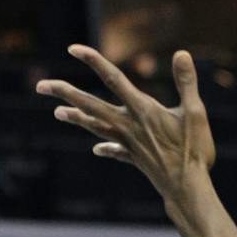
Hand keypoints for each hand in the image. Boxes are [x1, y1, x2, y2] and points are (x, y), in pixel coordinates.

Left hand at [37, 46, 213, 206]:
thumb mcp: (195, 112)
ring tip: (58, 112)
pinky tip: (97, 148)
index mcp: (142, 110)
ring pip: (96, 127)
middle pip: (91, 105)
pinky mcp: (135, 159)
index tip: (73, 49)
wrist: (186, 188)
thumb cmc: (193, 150)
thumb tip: (181, 52)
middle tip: (40, 85)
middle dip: (65, 93)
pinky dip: (105, 147)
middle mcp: (129, 125)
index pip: (113, 79)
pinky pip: (116, 150)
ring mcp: (129, 143)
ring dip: (76, 118)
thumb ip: (186, 82)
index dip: (93, 61)